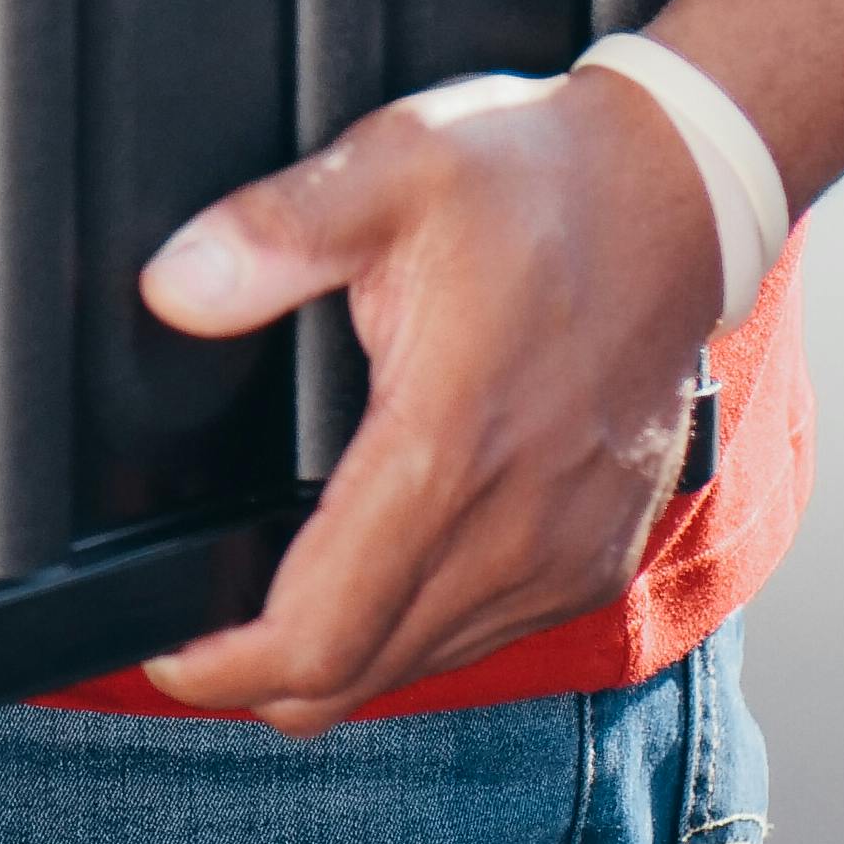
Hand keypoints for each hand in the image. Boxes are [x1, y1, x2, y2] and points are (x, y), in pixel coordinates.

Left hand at [134, 67, 720, 728]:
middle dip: (261, 678)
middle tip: (197, 629)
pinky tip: (370, 571)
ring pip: (419, 668)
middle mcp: (515, 531)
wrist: (678, 197)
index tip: (165, 648)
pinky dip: (410, 631)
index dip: (224, 669)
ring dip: (338, 656)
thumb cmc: (536, 182)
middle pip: (358, 676)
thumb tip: (173, 287)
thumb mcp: (392, 165)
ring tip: (270, 597)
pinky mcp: (594, 562)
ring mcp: (565, 559)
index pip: (321, 632)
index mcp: (446, 447)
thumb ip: (274, 231)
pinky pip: (478, 638)